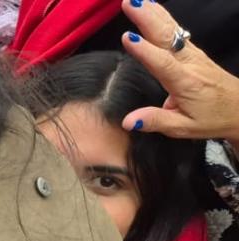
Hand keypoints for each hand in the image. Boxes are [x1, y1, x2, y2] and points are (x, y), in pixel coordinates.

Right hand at [120, 0, 238, 145]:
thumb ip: (156, 121)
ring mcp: (193, 55)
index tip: (127, 37)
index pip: (162, 63)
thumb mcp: (184, 128)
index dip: (145, 51)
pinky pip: (177, 31)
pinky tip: (153, 9)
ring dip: (154, 13)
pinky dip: (163, 17)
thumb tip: (129, 121)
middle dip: (147, 19)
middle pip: (167, 37)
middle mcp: (190, 64)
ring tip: (136, 1)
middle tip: (129, 4)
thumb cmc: (212, 119)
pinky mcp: (194, 52)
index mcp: (185, 83)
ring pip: (172, 30)